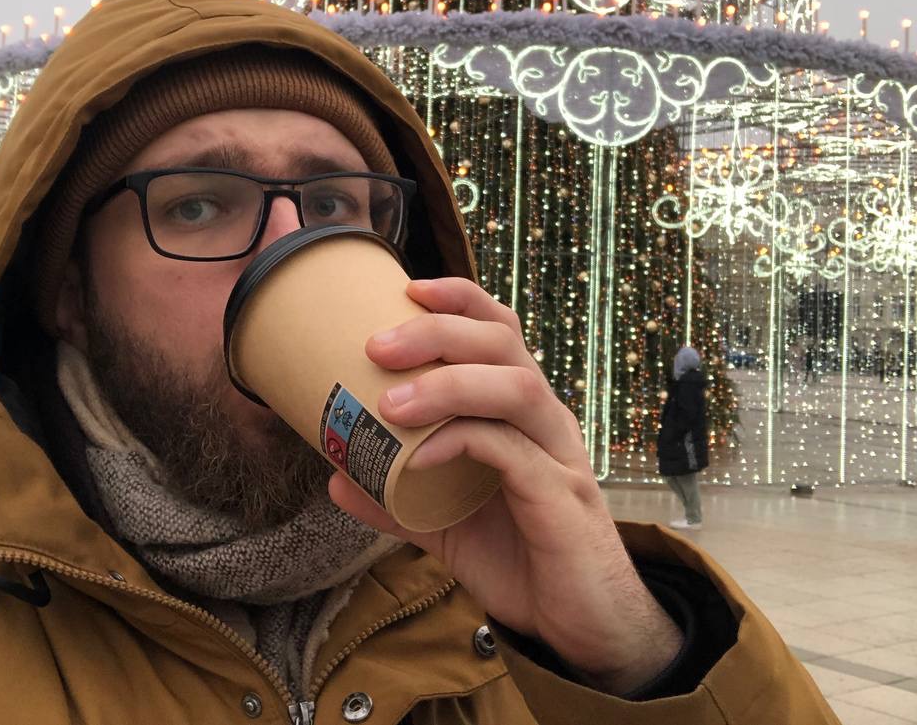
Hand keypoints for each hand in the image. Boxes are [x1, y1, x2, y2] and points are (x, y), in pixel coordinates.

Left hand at [327, 277, 681, 695]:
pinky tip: (421, 456)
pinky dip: (462, 442)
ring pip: (514, 386)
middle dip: (438, 331)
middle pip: (503, 342)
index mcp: (521, 411)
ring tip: (391, 401)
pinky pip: (512, 452)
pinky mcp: (560, 497)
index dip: (458, 300)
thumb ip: (395, 496)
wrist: (581, 627)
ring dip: (448, 384)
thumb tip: (335, 476)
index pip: (499, 330)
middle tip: (377, 345)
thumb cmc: (520, 560)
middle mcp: (545, 419)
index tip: (407, 288)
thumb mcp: (443, 523)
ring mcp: (557, 454)